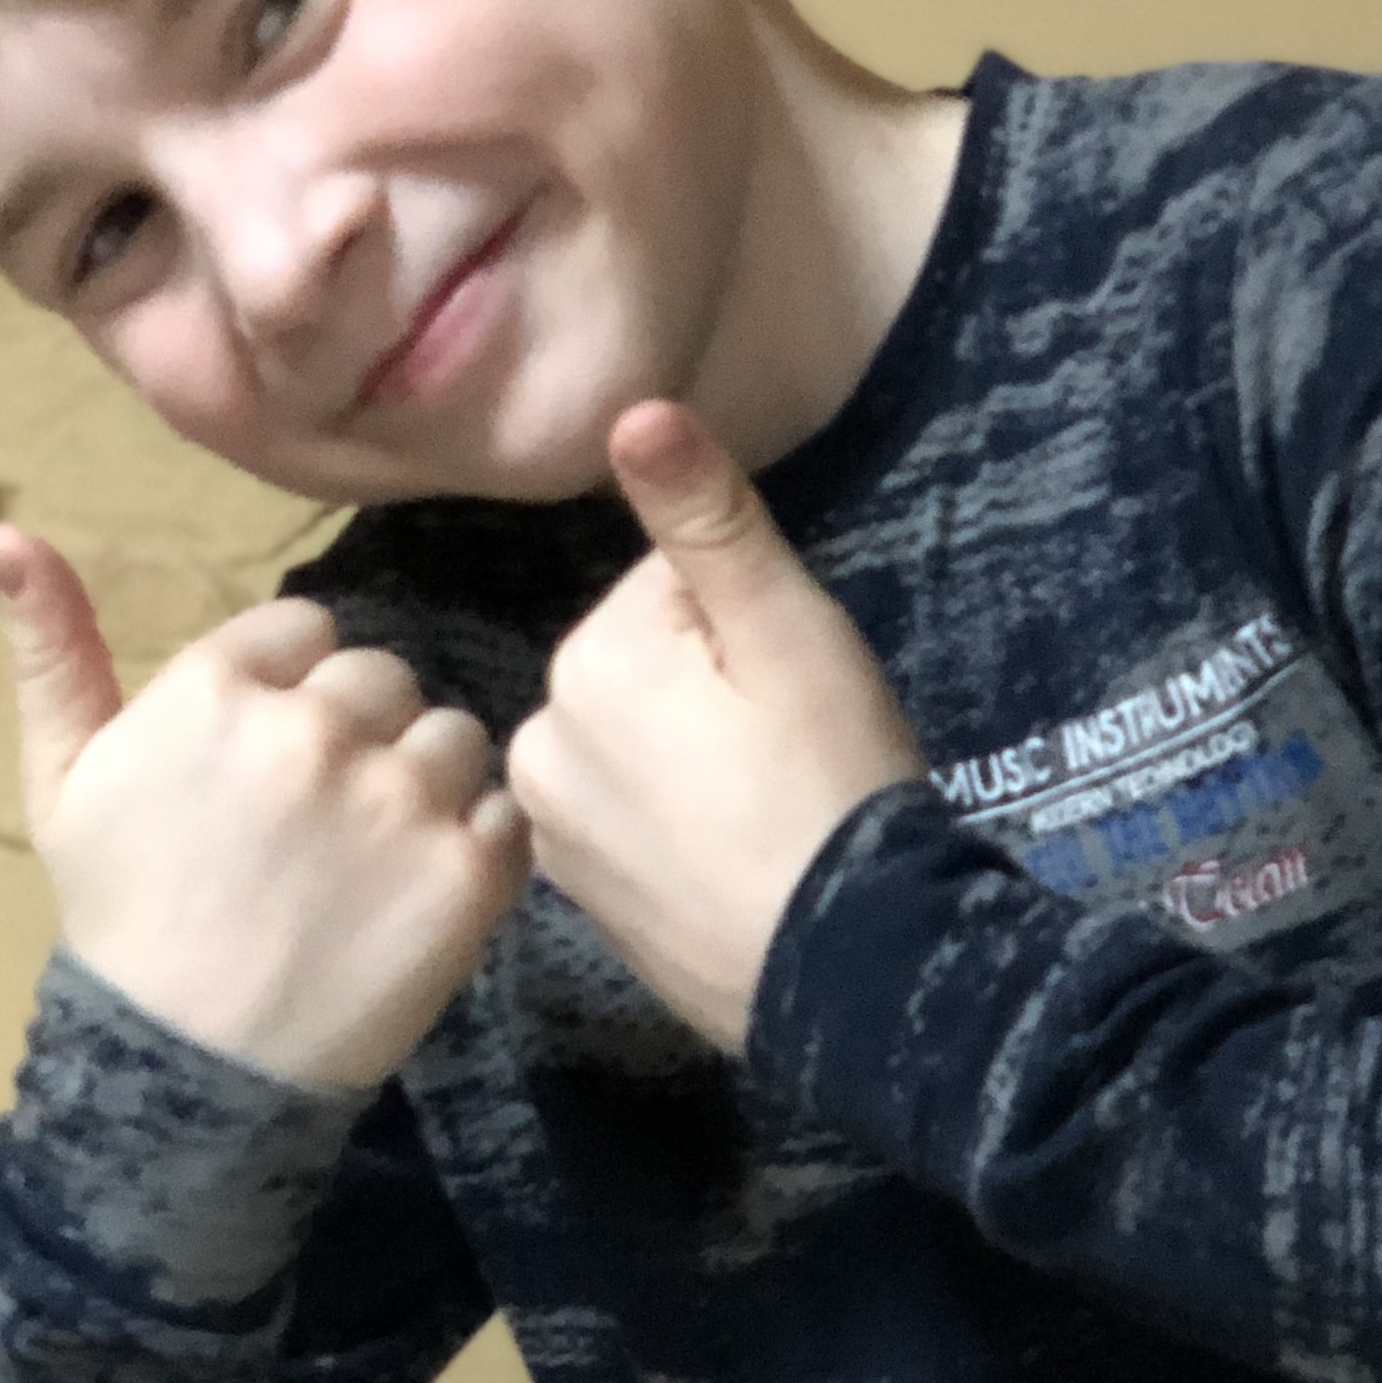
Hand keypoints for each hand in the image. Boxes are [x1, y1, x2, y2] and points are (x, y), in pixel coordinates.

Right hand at [0, 527, 529, 1086]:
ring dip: (425, 781)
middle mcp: (316, 725)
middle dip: (361, 730)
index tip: (267, 760)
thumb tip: (4, 528)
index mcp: (220, 687)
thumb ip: (53, 649)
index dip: (292, 689)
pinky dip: (475, 846)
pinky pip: (502, 810)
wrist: (188, 1068)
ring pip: (452, 735)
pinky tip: (416, 891)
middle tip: (320, 819)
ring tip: (372, 857)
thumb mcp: (63, 780)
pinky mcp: (467, 868)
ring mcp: (399, 796)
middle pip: (383, 675)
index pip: (306, 630)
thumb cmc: (121, 915)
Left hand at [507, 405, 925, 1051]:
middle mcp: (534, 737)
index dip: (747, 628)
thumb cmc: (832, 785)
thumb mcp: (789, 634)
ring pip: (629, 738)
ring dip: (685, 756)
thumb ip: (707, 521)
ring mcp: (548, 826)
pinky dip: (666, 825)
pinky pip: (620, 816)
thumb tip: (632, 412)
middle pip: (640, 665)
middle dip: (710, 690)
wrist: (846, 970)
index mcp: (586, 659)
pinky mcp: (572, 896)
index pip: (670, 589)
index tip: (792, 693)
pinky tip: (724, 859)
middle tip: (785, 755)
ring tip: (760, 810)